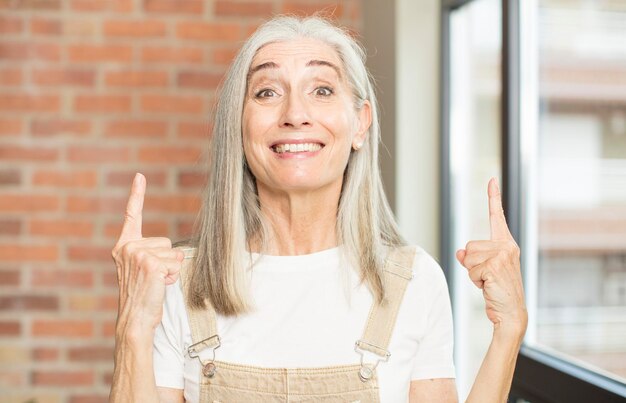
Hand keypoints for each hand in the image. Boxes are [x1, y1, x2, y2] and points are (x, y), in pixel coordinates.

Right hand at [111, 173, 182, 335]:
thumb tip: (178, 253)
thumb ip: (152, 253)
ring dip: (171, 269)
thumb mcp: (144, 269)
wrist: (135, 318)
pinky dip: (172, 276)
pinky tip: (159, 285)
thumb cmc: (144, 295)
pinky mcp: (149, 263)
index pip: (133, 215)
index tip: (140, 176)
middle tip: (154, 278)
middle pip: (167, 241)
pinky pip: (175, 264)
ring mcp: (137, 254)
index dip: (137, 194)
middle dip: (167, 260)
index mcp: (125, 245)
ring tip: (155, 283)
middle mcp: (128, 247)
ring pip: (173, 253)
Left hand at [456, 178, 526, 335]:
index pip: (497, 216)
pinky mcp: (495, 265)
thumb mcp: (483, 271)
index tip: (491, 180)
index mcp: (506, 244)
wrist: (511, 313)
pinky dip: (475, 281)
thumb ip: (472, 258)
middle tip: (487, 278)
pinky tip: (489, 287)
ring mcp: (503, 255)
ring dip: (473, 273)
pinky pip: (470, 269)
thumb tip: (460, 252)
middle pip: (469, 246)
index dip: (493, 197)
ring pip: (467, 258)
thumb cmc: (498, 291)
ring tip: (488, 282)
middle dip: (471, 264)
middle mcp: (507, 246)